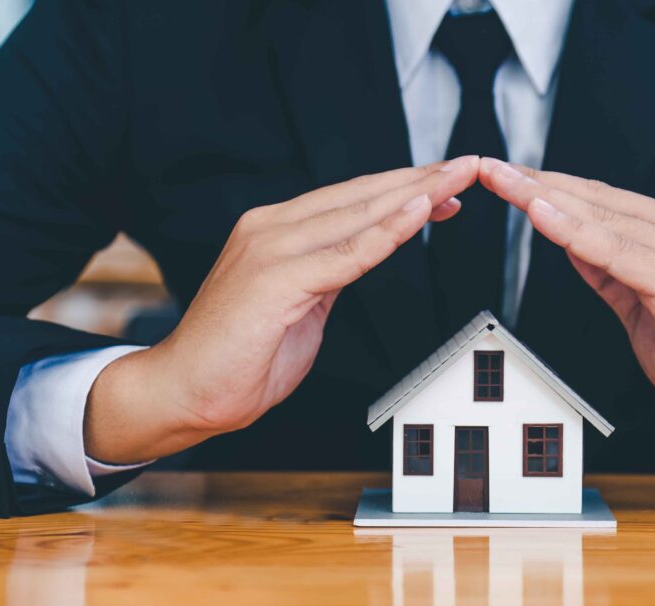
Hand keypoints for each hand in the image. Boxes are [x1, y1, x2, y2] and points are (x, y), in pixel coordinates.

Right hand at [85, 156, 479, 462]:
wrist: (185, 391)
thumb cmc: (239, 357)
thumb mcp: (300, 306)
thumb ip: (327, 277)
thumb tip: (359, 259)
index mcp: (277, 232)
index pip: (352, 201)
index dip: (404, 189)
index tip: (447, 183)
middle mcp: (272, 228)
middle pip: (362, 196)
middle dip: (422, 178)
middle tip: (469, 164)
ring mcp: (271, 249)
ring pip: (358, 214)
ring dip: (416, 193)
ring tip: (459, 176)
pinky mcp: (274, 280)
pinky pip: (346, 254)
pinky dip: (387, 232)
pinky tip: (420, 211)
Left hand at [479, 158, 654, 467]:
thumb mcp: (646, 310)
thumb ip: (613, 275)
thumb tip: (575, 246)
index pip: (602, 203)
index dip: (552, 190)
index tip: (511, 180)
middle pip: (596, 198)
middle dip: (538, 182)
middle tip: (491, 167)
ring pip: (602, 214)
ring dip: (545, 194)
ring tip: (503, 178)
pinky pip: (617, 249)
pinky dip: (575, 229)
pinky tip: (542, 211)